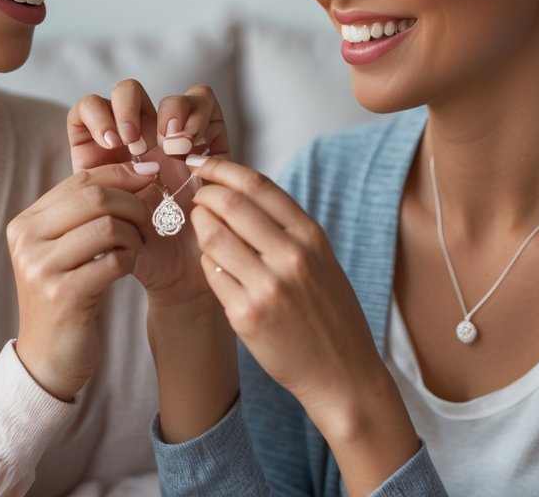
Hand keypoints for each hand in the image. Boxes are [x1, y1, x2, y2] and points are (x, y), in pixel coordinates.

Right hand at [8, 162, 152, 400]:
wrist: (47, 359)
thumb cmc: (65, 297)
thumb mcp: (63, 251)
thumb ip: (84, 214)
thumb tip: (136, 172)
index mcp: (26, 223)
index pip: (80, 181)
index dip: (120, 174)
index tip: (150, 175)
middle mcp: (27, 241)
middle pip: (94, 198)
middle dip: (133, 204)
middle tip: (149, 220)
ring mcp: (41, 268)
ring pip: (107, 227)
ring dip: (134, 235)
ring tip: (136, 247)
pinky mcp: (63, 295)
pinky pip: (114, 262)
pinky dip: (130, 261)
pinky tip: (128, 268)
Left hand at [68, 80, 230, 305]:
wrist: (185, 277)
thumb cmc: (143, 256)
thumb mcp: (107, 225)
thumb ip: (98, 196)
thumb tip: (96, 174)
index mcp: (108, 155)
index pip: (88, 110)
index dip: (94, 115)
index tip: (109, 144)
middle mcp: (142, 142)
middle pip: (127, 91)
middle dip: (129, 107)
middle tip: (136, 141)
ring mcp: (177, 140)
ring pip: (170, 94)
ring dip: (169, 111)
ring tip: (173, 145)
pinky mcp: (211, 142)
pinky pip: (205, 102)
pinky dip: (198, 113)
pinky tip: (192, 144)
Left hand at [186, 156, 418, 484]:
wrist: (341, 371)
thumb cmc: (328, 311)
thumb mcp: (320, 258)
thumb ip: (286, 227)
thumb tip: (239, 191)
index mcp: (311, 236)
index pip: (257, 185)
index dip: (223, 169)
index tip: (207, 166)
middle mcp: (291, 257)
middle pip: (230, 204)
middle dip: (205, 193)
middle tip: (196, 194)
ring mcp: (267, 287)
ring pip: (213, 237)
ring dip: (199, 224)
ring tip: (199, 224)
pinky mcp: (245, 316)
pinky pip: (211, 274)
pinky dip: (207, 261)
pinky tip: (213, 262)